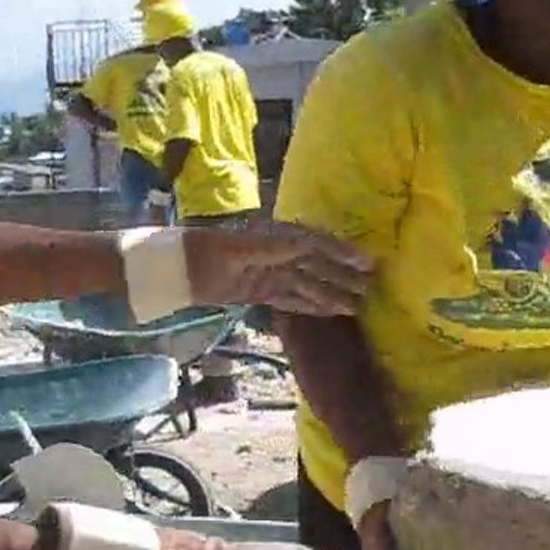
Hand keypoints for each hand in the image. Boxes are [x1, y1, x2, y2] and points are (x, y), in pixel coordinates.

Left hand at [188, 221, 372, 316]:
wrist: (180, 268)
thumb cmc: (209, 251)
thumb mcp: (244, 248)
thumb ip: (277, 247)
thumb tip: (310, 245)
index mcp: (277, 237)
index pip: (317, 244)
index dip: (342, 252)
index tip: (366, 262)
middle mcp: (278, 253)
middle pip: (317, 265)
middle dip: (342, 276)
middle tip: (369, 288)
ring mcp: (270, 273)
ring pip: (308, 284)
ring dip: (331, 294)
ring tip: (355, 306)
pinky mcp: (261, 290)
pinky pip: (291, 298)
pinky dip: (310, 305)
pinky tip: (329, 312)